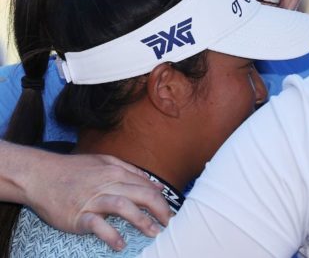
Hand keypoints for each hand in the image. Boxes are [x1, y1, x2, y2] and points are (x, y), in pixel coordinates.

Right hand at [21, 152, 171, 250]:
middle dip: (160, 212)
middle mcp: (108, 184)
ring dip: (142, 221)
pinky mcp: (78, 215)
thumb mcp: (105, 162)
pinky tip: (120, 244)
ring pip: (124, 207)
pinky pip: (98, 225)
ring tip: (153, 233)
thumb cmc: (73, 170)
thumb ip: (132, 172)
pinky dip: (110, 235)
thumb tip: (156, 184)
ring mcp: (93, 200)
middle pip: (143, 196)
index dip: (163, 202)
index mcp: (117, 172)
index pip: (148, 188)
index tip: (171, 215)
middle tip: (169, 225)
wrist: (38, 175)